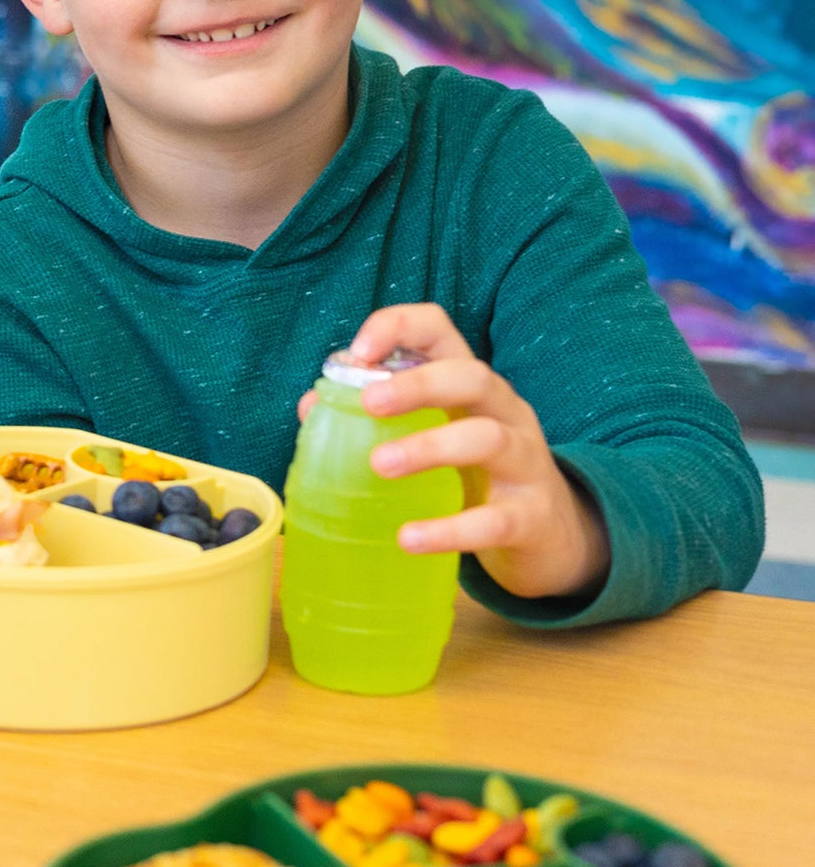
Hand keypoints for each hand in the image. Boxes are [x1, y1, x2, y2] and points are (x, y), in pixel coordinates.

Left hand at [297, 304, 609, 600]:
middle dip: (419, 383)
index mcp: (470, 383)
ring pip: (488, 438)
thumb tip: (312, 406)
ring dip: (430, 447)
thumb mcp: (435, 434)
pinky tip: (409, 537)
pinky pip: (495, 520)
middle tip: (369, 403)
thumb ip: (378, 419)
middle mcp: (503, 410)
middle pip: (471, 376)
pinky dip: (450, 528)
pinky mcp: (532, 517)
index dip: (398, 328)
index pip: (440, 329)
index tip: (357, 351)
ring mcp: (525, 461)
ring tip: (380, 466)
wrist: (553, 539)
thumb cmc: (477, 474)